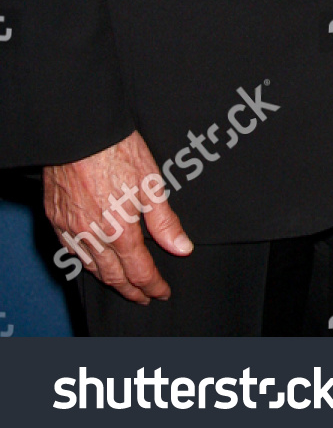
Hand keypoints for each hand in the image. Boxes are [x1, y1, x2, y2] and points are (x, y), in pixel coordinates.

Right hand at [44, 130, 192, 303]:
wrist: (80, 131)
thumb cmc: (118, 150)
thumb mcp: (151, 183)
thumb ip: (164, 221)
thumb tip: (182, 248)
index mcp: (120, 229)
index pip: (139, 271)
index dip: (152, 285)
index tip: (162, 292)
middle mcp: (93, 236)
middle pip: (114, 276)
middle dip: (131, 290)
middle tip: (144, 296)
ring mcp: (71, 229)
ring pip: (91, 267)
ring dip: (109, 279)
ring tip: (122, 284)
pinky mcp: (56, 218)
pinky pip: (70, 251)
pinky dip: (85, 262)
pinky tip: (92, 261)